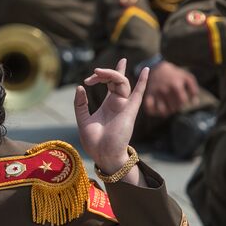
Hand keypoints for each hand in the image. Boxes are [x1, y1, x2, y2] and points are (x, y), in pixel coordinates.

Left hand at [76, 59, 146, 185]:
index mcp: (108, 104)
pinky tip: (145, 69)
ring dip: (112, 73)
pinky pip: (139, 94)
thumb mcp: (83, 120)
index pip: (110, 82)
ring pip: (123, 82)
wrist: (104, 155)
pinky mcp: (130, 111)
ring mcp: (125, 106)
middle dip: (105, 73)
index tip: (87, 81)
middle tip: (94, 73)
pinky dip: (143, 81)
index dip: (100, 75)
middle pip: (117, 79)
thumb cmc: (94, 142)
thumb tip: (80, 87)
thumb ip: (80, 104)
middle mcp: (118, 102)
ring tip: (99, 72)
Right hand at [142, 61, 200, 118]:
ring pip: (162, 110)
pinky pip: (149, 108)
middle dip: (176, 108)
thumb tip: (195, 102)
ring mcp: (156, 92)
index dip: (183, 103)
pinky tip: (157, 109)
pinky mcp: (148, 95)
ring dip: (166, 112)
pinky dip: (153, 111)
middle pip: (173, 108)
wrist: (157, 68)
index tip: (181, 101)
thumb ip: (193, 89)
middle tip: (174, 104)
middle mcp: (165, 89)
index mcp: (176, 84)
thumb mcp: (186, 78)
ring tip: (168, 108)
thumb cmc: (174, 75)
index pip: (182, 101)